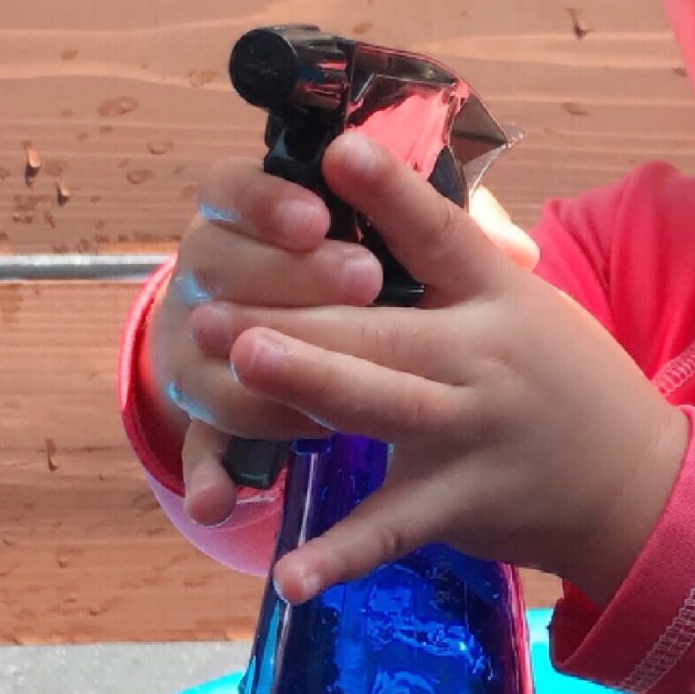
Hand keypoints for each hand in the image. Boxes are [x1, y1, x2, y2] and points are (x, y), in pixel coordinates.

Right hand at [147, 157, 384, 524]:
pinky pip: (199, 446)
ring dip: (259, 369)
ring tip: (301, 382)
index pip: (230, 191)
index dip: (268, 203)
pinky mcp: (205, 414)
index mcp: (241, 216)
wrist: (275, 324)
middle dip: (294, 275)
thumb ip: (414, 228)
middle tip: (363, 278)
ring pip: (211, 359)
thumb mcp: (370, 235)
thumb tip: (497, 230)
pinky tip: (218, 503)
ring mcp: (197, 346)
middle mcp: (207, 273)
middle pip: (225, 266)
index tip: (320, 215)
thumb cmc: (340, 269)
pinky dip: (206, 477)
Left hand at [192, 132, 687, 603]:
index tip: (339, 151)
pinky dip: (342, 559)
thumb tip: (405, 167)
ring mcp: (469, 435)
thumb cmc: (569, 380)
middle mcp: (483, 360)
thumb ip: (465, 250)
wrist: (637, 486)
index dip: (391, 194)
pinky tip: (290, 580)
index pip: (440, 236)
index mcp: (497, 298)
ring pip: (380, 407)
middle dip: (301, 313)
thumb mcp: (531, 302)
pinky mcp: (459, 505)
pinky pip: (392, 532)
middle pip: (384, 330)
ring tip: (240, 362)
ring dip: (310, 387)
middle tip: (216, 299)